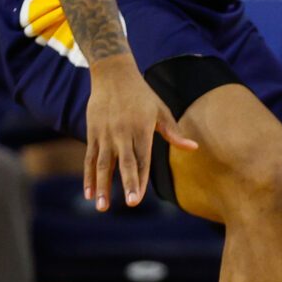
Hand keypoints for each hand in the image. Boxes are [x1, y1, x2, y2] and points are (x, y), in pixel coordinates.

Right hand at [82, 56, 198, 211]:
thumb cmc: (142, 95)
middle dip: (127, 184)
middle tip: (129, 205)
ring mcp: (105, 134)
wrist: (113, 74)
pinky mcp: (92, 133)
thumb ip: (174, 132)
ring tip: (101, 206)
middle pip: (124, 163)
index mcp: (141, 129)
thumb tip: (194, 148)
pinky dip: (88, 177)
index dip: (141, 179)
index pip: (142, 159)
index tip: (139, 198)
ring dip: (102, 186)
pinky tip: (88, 193)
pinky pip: (89, 158)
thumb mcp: (160, 110)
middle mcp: (122, 133)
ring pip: (102, 164)